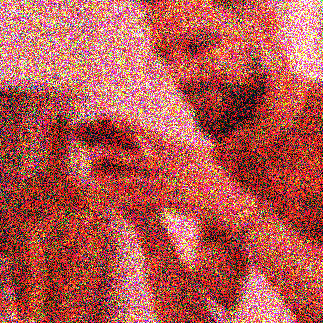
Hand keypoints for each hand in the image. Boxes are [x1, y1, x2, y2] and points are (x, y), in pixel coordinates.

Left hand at [78, 117, 257, 230]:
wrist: (230, 203)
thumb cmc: (216, 180)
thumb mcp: (199, 155)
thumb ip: (179, 148)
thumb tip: (162, 141)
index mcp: (178, 147)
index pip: (148, 133)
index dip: (127, 126)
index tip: (109, 118)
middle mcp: (172, 162)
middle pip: (135, 155)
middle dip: (112, 153)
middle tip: (92, 151)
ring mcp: (170, 181)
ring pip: (132, 178)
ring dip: (111, 178)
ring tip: (92, 176)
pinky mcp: (169, 200)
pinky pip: (140, 199)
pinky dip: (122, 198)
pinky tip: (108, 198)